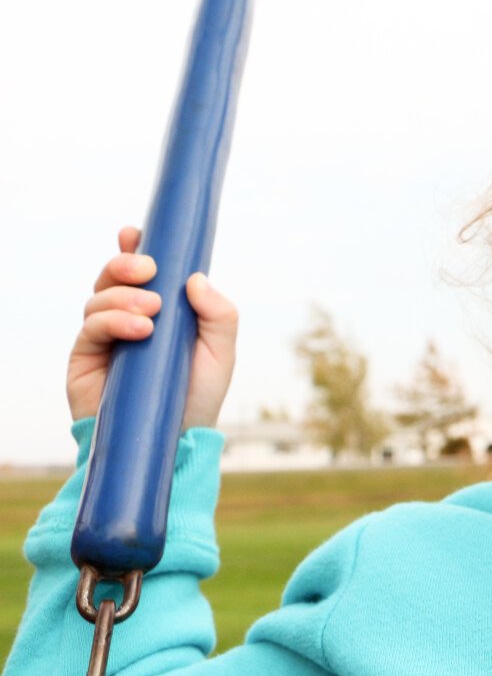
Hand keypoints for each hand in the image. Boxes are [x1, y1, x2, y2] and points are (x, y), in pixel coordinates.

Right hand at [67, 226, 238, 428]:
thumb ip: (218, 314)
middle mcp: (128, 319)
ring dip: (124, 297)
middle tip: (149, 270)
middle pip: (113, 277)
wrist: (173, 442)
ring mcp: (105, 338)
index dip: (134, 249)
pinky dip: (112, 321)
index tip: (136, 233)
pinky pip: (90, 328)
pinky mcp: (86, 359)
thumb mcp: (221, 353)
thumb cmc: (197, 397)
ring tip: (152, 314)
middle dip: (126, 264)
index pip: (141, 273)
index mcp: (160, 312)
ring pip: (99, 298)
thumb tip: (195, 278)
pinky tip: (139, 330)